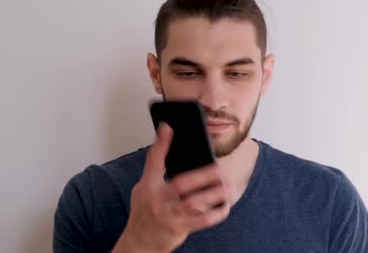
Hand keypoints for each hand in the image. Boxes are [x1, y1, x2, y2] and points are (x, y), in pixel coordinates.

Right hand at [113, 123, 229, 252]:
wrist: (139, 243)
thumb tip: (167, 147)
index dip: (160, 143)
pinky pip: (200, 222)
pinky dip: (215, 215)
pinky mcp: (178, 229)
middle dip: (202, 175)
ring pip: (194, 203)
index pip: (153, 162)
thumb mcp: (143, 189)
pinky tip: (225, 207)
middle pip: (181, 184)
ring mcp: (168, 216)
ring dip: (213, 195)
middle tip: (219, 168)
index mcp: (148, 187)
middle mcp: (157, 200)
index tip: (168, 127)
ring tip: (228, 187)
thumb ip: (155, 171)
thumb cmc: (144, 213)